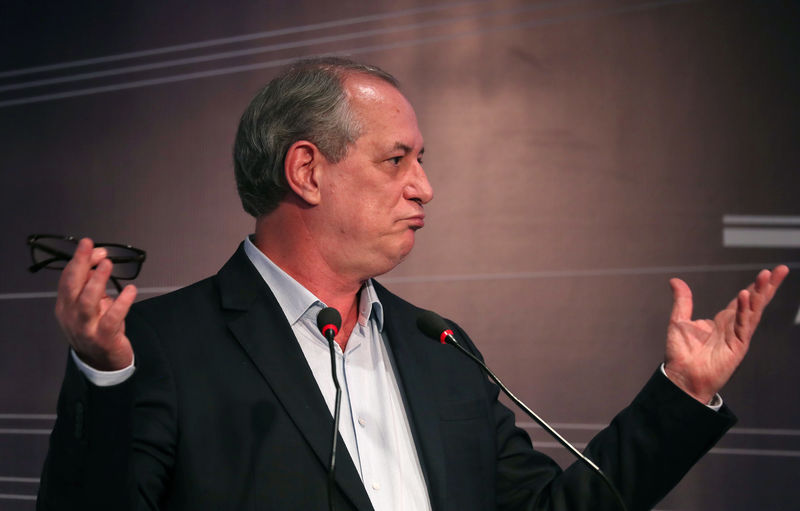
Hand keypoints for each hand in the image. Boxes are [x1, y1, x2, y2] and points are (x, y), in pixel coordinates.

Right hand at [54, 238, 136, 370]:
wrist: (102, 363)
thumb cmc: (97, 330)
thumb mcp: (92, 306)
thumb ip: (94, 285)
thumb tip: (100, 261)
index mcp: (65, 306)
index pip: (67, 279)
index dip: (78, 260)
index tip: (90, 245)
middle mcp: (71, 316)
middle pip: (72, 287)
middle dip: (80, 264)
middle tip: (91, 247)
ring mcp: (86, 328)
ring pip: (87, 302)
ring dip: (97, 281)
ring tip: (107, 264)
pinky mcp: (103, 338)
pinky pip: (112, 318)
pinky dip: (122, 303)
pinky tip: (131, 290)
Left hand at [663, 265, 788, 403]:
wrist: (681, 377)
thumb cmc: (681, 353)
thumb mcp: (679, 320)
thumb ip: (682, 300)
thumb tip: (675, 280)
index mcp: (723, 320)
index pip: (743, 299)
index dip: (754, 286)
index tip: (767, 272)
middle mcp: (733, 327)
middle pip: (754, 302)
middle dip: (767, 286)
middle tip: (781, 269)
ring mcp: (737, 336)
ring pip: (753, 311)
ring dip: (761, 293)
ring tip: (768, 276)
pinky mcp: (737, 346)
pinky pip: (743, 325)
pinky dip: (746, 310)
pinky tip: (747, 296)